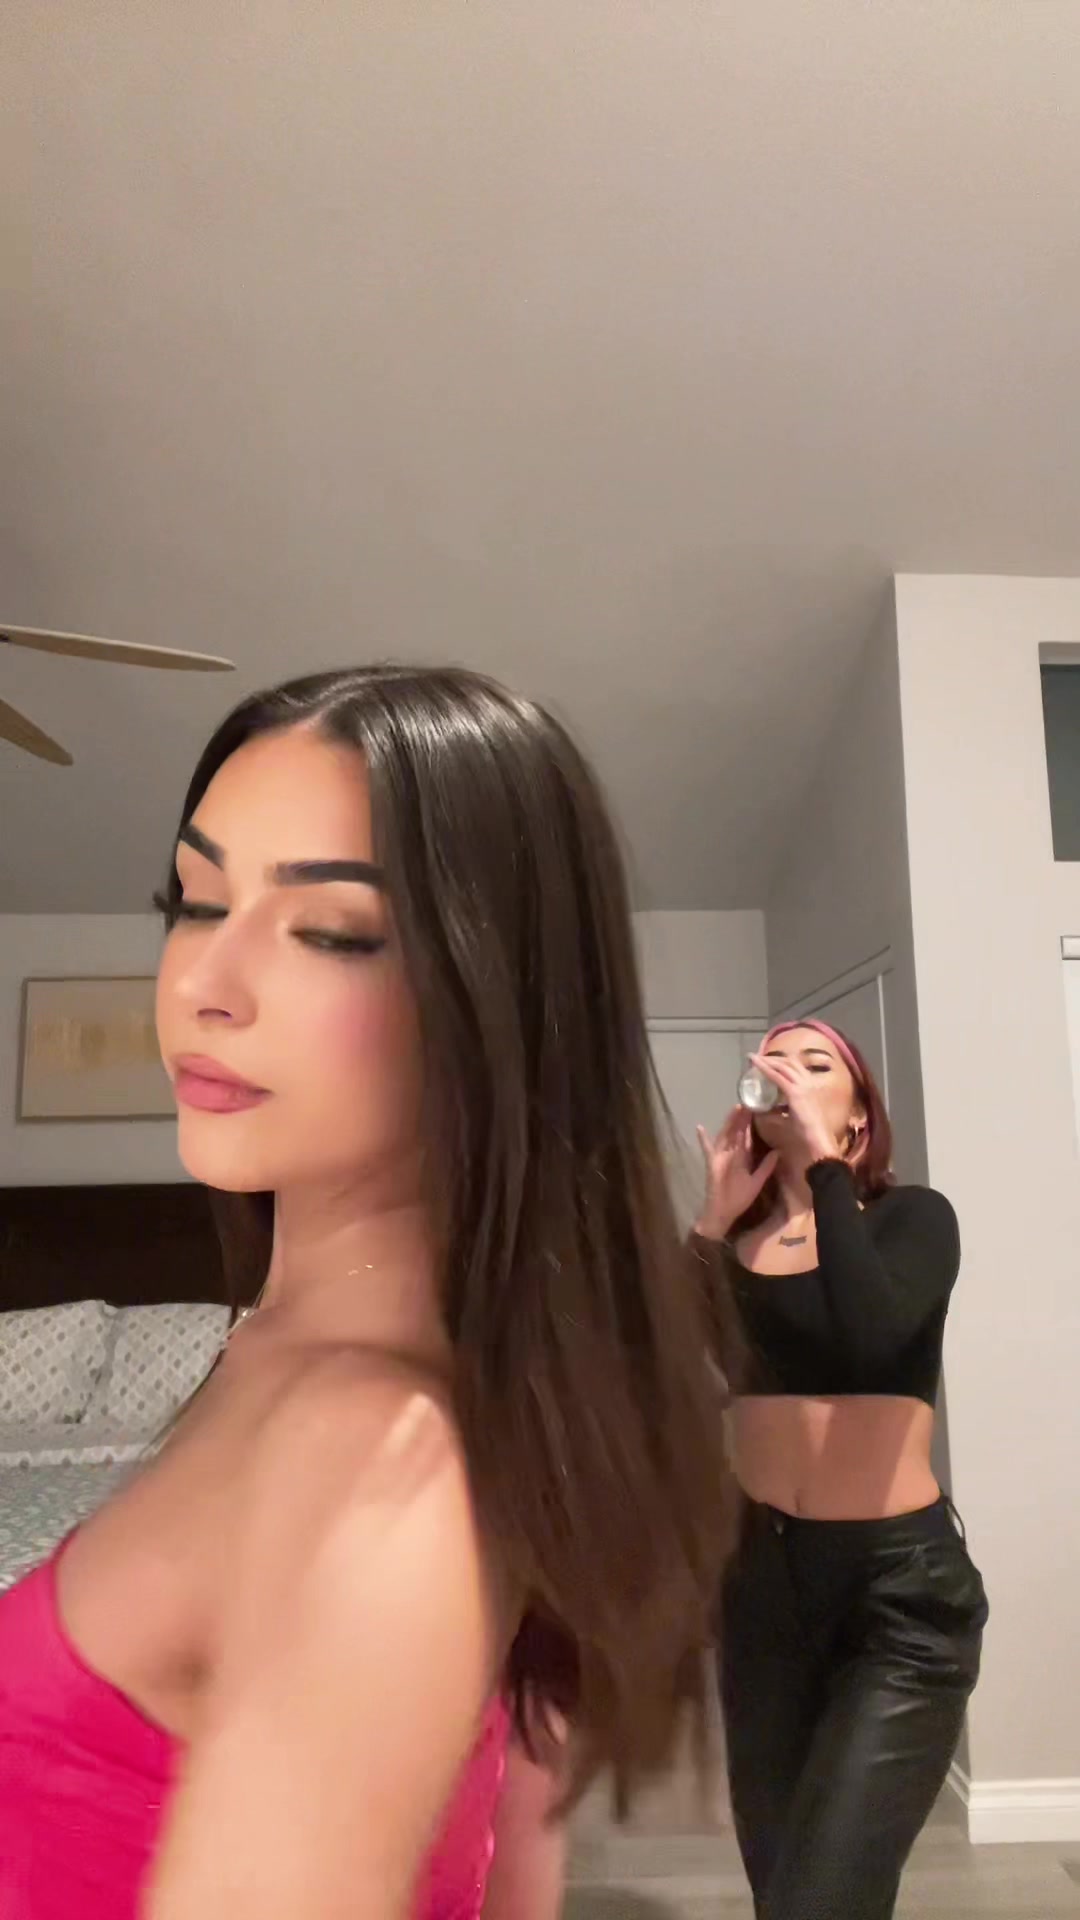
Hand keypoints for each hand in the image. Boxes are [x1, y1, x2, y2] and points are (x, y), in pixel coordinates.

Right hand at [694, 1109, 778, 1239]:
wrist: (724, 1213)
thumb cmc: (738, 1199)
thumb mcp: (756, 1181)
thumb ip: (766, 1167)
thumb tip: (778, 1151)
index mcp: (742, 1158)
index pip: (747, 1138)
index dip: (752, 1125)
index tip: (758, 1110)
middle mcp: (731, 1154)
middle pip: (737, 1132)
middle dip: (742, 1118)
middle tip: (749, 1101)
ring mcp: (721, 1157)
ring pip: (726, 1136)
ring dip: (730, 1122)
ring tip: (736, 1108)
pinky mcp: (712, 1163)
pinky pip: (707, 1150)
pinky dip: (703, 1140)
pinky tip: (700, 1128)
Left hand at [749, 1052, 841, 1165]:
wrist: (818, 1141)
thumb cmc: (809, 1134)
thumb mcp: (793, 1118)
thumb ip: (781, 1112)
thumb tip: (766, 1110)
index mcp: (810, 1088)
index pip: (795, 1069)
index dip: (782, 1064)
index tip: (769, 1062)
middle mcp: (808, 1083)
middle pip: (789, 1063)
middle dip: (773, 1059)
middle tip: (758, 1058)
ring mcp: (803, 1086)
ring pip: (783, 1066)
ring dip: (767, 1060)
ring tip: (754, 1059)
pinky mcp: (795, 1093)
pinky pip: (777, 1076)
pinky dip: (765, 1068)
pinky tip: (755, 1064)